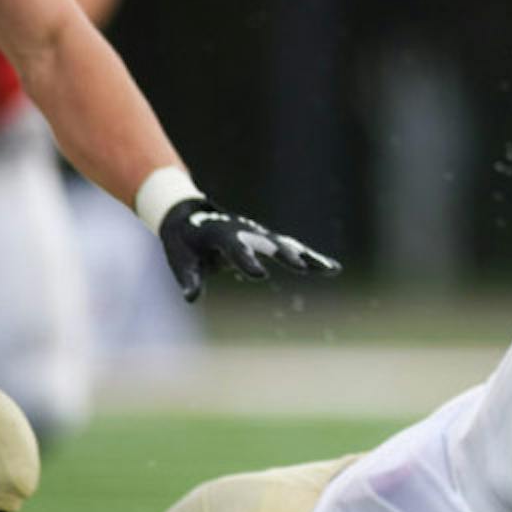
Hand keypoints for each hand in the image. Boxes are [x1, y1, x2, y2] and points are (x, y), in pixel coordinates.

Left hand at [159, 198, 340, 301]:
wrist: (190, 214)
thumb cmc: (183, 241)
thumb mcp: (178, 259)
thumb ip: (188, 277)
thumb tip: (191, 298)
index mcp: (219, 233)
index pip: (235, 247)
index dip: (246, 260)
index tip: (259, 275)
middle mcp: (244, 230)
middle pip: (268, 243)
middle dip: (285, 255)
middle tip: (301, 267)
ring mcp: (259, 233)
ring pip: (288, 245)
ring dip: (308, 257)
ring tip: (330, 269)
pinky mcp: (268, 240)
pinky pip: (293, 249)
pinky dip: (311, 258)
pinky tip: (332, 268)